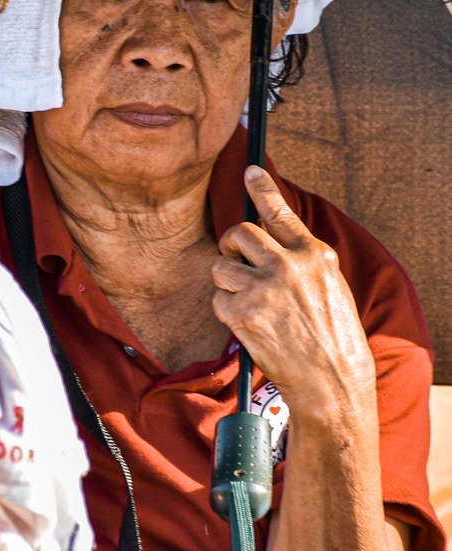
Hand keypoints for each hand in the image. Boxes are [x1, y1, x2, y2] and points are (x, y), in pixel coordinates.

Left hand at [211, 166, 374, 415]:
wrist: (331, 380)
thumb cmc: (332, 337)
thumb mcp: (328, 287)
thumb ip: (301, 261)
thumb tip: (270, 240)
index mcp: (314, 255)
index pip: (280, 212)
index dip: (262, 188)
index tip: (249, 169)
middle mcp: (288, 265)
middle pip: (239, 233)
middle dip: (230, 244)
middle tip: (234, 257)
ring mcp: (264, 288)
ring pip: (221, 267)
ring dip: (227, 283)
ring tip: (249, 303)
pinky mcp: (244, 312)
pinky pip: (218, 300)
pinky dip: (227, 311)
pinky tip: (249, 325)